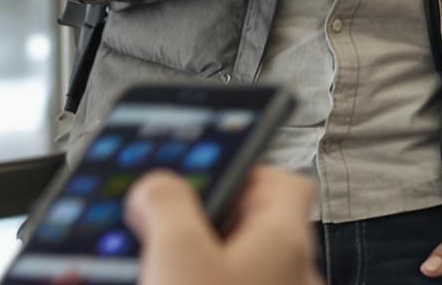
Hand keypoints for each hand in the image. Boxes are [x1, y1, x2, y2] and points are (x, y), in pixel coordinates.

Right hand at [127, 167, 320, 284]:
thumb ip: (168, 205)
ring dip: (192, 257)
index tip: (199, 168)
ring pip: (233, 264)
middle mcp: (291, 274)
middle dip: (202, 220)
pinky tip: (157, 282)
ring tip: (150, 264)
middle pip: (251, 226)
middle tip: (161, 224)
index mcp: (286, 241)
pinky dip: (192, 281)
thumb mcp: (179, 255)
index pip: (284, 181)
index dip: (241, 167)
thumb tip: (158, 185)